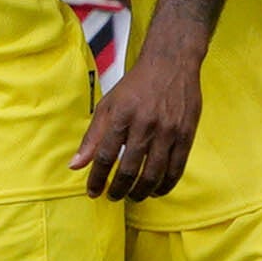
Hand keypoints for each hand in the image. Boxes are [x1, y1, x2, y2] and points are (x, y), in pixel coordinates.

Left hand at [77, 35, 203, 198]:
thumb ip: (92, 137)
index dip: (96, 179)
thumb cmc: (136, 85)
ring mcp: (168, 130)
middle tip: (113, 197)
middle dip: (118, 190)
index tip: (93, 192)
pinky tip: (156, 190)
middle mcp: (144, 124)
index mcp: (121, 115)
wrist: (171, 63)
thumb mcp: (108, 105)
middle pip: (128, 169)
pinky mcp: (186, 134)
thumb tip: (75, 165)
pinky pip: (176, 168)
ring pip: (153, 174)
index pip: (104, 156)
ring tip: (133, 197)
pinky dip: (165, 185)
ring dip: (141, 192)